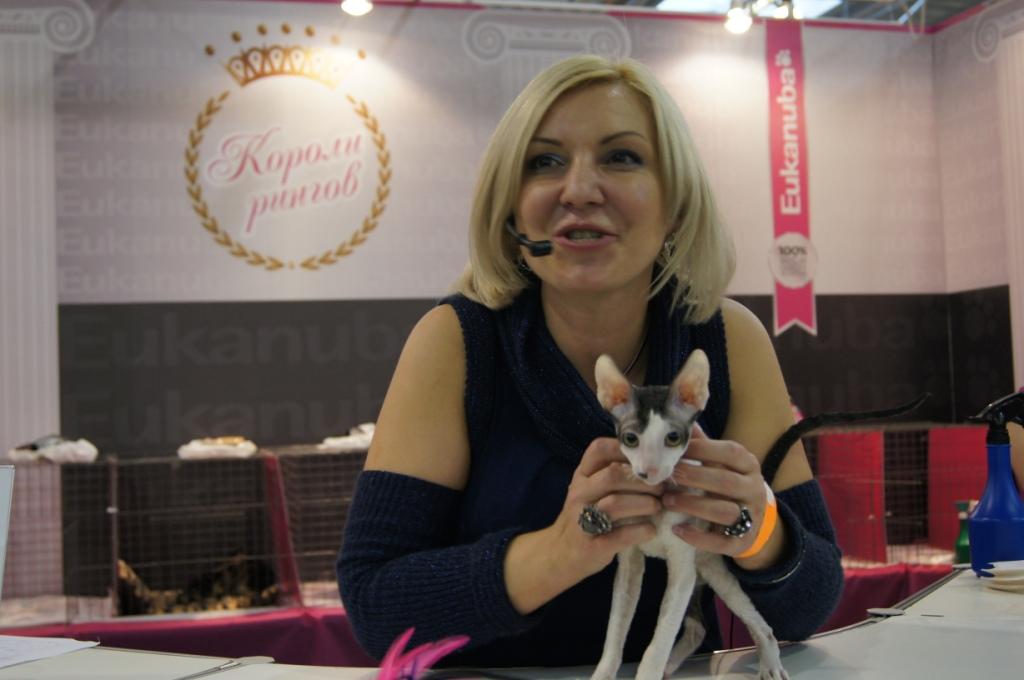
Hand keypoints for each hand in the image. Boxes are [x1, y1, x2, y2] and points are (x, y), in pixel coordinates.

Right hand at [552, 437, 662, 577]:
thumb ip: (615, 474)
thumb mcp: (592, 489)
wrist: (563, 553)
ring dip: (644, 504)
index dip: (627, 450)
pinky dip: (641, 531)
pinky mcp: (592, 545)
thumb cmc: (588, 514)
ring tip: (658, 507)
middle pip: (613, 475)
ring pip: (615, 504)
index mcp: (582, 475)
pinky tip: (651, 530)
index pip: (599, 449)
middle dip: (643, 481)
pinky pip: (621, 535)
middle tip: (662, 488)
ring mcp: (582, 519)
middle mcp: (579, 493)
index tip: (649, 460)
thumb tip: (657, 464)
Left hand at [661, 425, 776, 563]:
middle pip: (725, 482)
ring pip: (724, 511)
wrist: (753, 522)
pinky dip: (698, 537)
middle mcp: (754, 489)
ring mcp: (751, 517)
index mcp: (749, 465)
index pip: (729, 452)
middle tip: (667, 477)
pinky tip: (677, 529)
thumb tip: (678, 416)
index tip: (677, 450)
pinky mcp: (743, 542)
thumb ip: (702, 444)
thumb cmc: (726, 484)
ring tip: (667, 501)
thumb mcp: (720, 462)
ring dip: (692, 506)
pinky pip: (721, 542)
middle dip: (693, 478)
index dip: (702, 449)